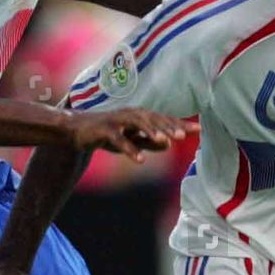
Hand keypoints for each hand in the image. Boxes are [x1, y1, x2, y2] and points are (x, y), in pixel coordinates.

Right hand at [69, 108, 186, 162]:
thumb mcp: (131, 140)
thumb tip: (168, 144)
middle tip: (183, 135)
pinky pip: (119, 140)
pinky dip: (129, 148)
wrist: (76, 131)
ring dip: (150, 131)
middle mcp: (131, 115)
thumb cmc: (108, 135)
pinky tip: (140, 160)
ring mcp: (117, 120)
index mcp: (140, 117)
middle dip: (167, 126)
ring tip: (164, 140)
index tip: (197, 129)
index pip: (163, 120)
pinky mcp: (104, 130)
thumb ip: (148, 142)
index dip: (180, 124)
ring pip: (137, 124)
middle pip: (153, 119)